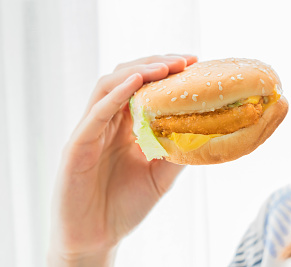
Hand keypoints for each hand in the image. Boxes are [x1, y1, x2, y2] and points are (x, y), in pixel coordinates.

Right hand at [48, 54, 196, 265]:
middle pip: (126, 77)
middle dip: (156, 64)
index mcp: (125, 125)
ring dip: (138, 72)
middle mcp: (107, 121)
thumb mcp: (161, 175)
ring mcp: (90, 130)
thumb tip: (205, 130)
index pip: (144, 87)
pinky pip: (95, 114)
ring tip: (166, 67)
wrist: (97, 238)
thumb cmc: (125, 205)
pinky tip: (135, 83)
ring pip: (108, 86)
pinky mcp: (77, 145)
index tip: (195, 63)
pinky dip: (115, 94)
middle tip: (185, 60)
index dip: (167, 72)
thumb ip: (177, 150)